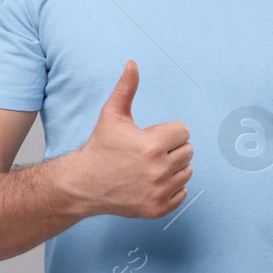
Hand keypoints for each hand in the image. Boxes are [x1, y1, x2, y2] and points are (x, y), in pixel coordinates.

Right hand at [65, 60, 192, 218]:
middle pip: (188, 151)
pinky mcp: (158, 209)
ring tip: (150, 166)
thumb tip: (132, 64)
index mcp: (152, 146)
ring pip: (187, 172)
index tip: (151, 136)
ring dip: (173, 167)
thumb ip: (126, 88)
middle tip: (149, 152)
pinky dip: (171, 187)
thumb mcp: (112, 115)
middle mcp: (158, 170)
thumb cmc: (100, 147)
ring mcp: (159, 192)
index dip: (167, 131)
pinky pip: (182, 193)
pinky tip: (151, 182)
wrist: (84, 184)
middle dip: (171, 148)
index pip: (184, 131)